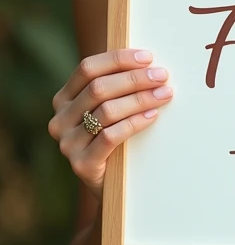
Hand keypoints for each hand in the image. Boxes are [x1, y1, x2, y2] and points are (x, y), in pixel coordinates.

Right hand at [48, 49, 173, 201]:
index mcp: (63, 99)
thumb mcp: (109, 109)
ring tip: (165, 93)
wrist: (111, 186)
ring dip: (140, 98)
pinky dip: (135, 122)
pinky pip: (111, 136)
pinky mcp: (82, 164)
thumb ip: (117, 86)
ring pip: (107, 111)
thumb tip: (148, 61)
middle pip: (98, 88)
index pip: (87, 68)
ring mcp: (68, 143)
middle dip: (134, 78)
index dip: (118, 59)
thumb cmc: (115, 138)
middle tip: (161, 76)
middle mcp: (60, 119)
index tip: (148, 57)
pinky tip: (152, 115)